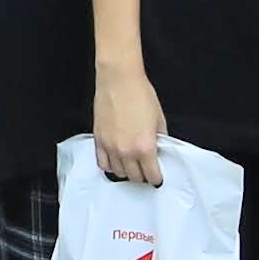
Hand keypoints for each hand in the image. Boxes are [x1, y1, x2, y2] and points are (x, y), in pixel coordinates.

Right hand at [93, 66, 166, 185]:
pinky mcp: (99, 141)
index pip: (152, 175)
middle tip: (146, 170)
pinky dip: (110, 166)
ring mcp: (110, 147)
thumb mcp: (159, 118)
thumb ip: (159, 138)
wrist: (119, 80)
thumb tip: (159, 149)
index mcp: (145, 147)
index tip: (158, 177)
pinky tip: (116, 160)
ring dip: (127, 171)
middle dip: (143, 176)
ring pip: (119, 173)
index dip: (157, 178)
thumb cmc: (140, 94)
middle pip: (135, 177)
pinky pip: (103, 164)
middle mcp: (127, 151)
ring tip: (132, 164)